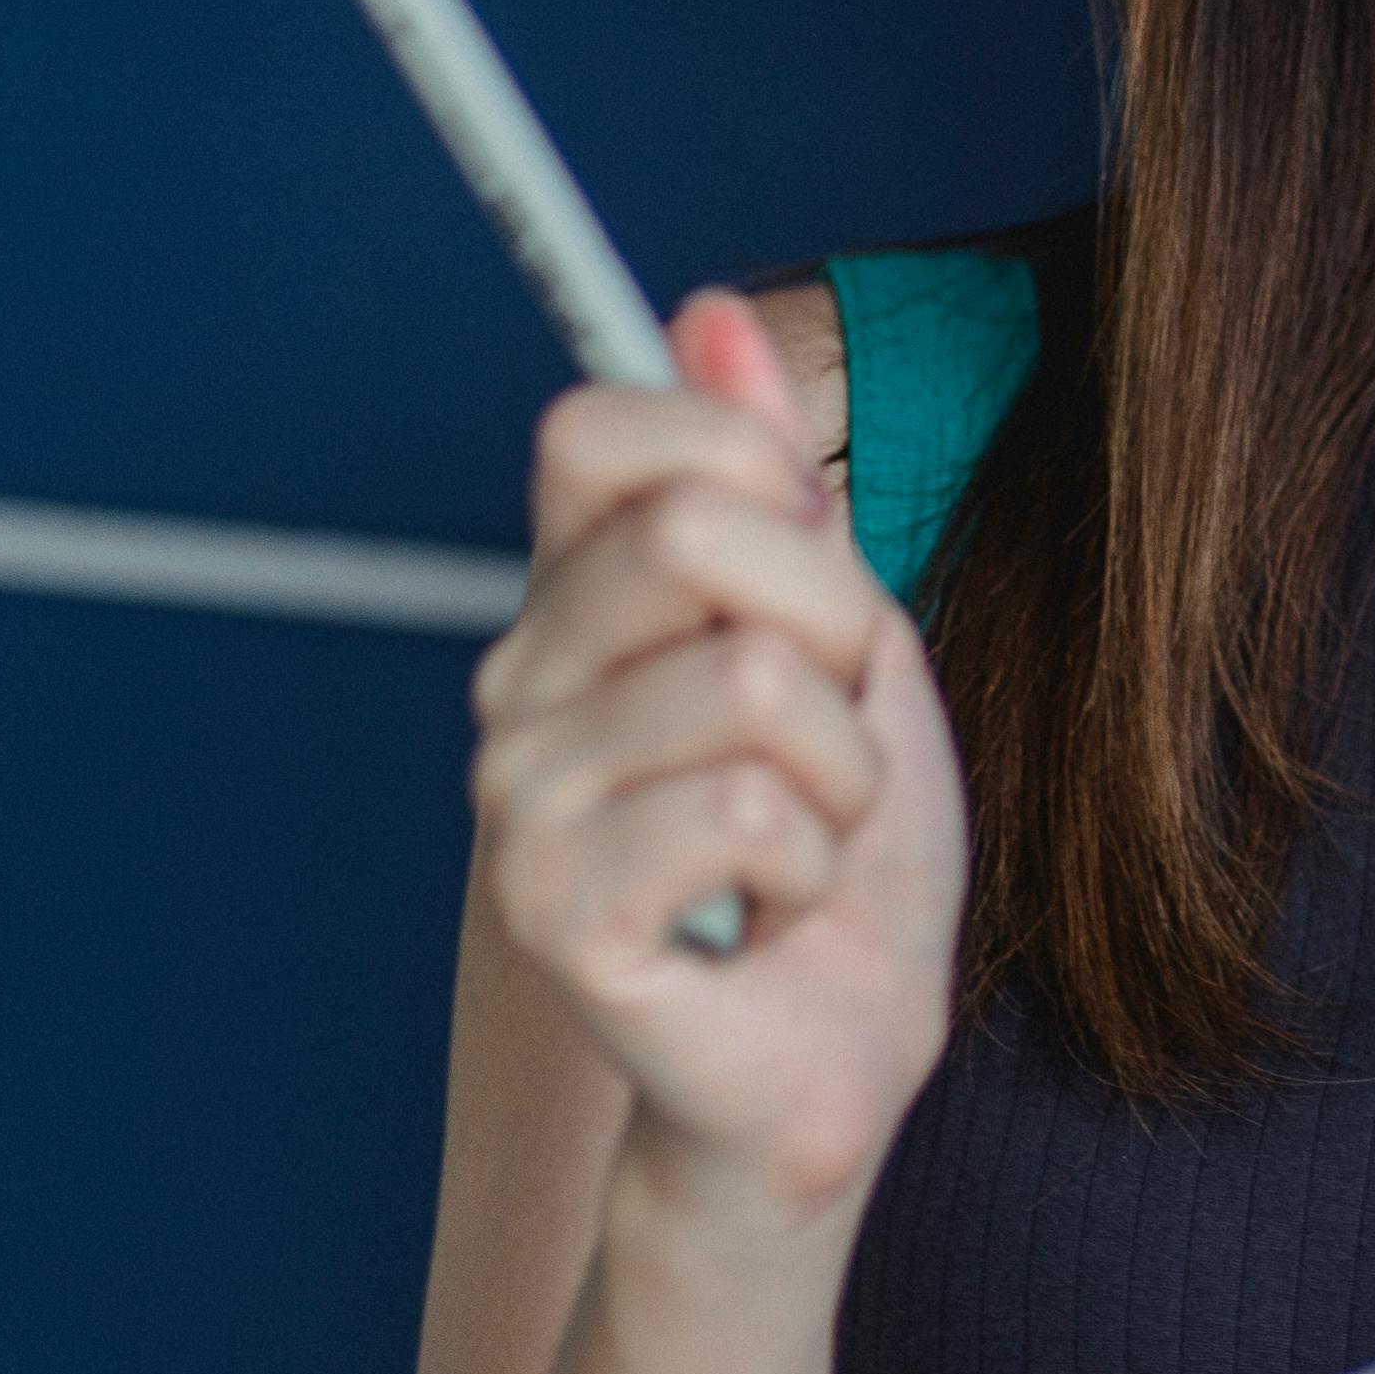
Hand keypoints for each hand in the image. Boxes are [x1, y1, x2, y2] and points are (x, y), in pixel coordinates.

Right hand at [469, 287, 968, 1219]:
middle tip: (833, 743)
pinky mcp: (552, 904)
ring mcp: (521, 797)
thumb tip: (710, 310)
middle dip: (834, 632)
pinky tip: (776, 915)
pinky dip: (818, 865)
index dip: (740, 466)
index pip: (598, 432)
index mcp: (580, 609)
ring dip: (846, 774)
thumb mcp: (853, 647)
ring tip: (810, 845)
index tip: (811, 574)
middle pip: (691, 534)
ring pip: (750, 683)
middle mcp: (521, 686)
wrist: (835, 1063)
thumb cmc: (845, 869)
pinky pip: (748, 809)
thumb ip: (782, 491)